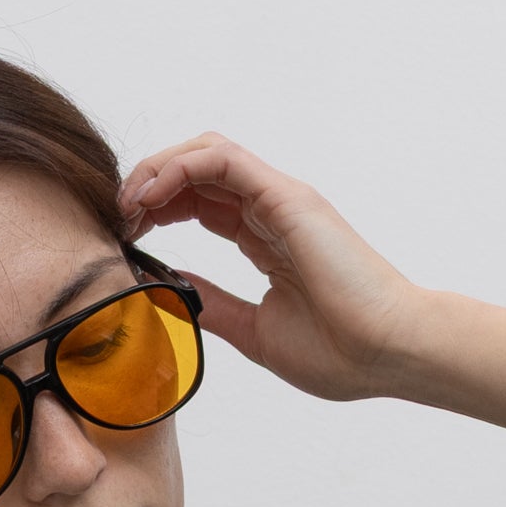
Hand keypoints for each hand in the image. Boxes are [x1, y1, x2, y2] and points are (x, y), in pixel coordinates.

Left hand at [116, 135, 426, 406]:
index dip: (158, 210)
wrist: (388, 354)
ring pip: (205, 153)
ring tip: (128, 203)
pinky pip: (222, 159)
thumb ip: (213, 304)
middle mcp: (273, 210)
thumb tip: (169, 289)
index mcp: (268, 239)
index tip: (126, 239)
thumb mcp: (255, 331)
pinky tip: (152, 196)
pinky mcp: (287, 197)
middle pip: (196, 170)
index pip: (200, 201)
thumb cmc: (342, 353)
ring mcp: (281, 199)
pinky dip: (180, 167)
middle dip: (148, 185)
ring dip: (157, 169)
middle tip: (117, 217)